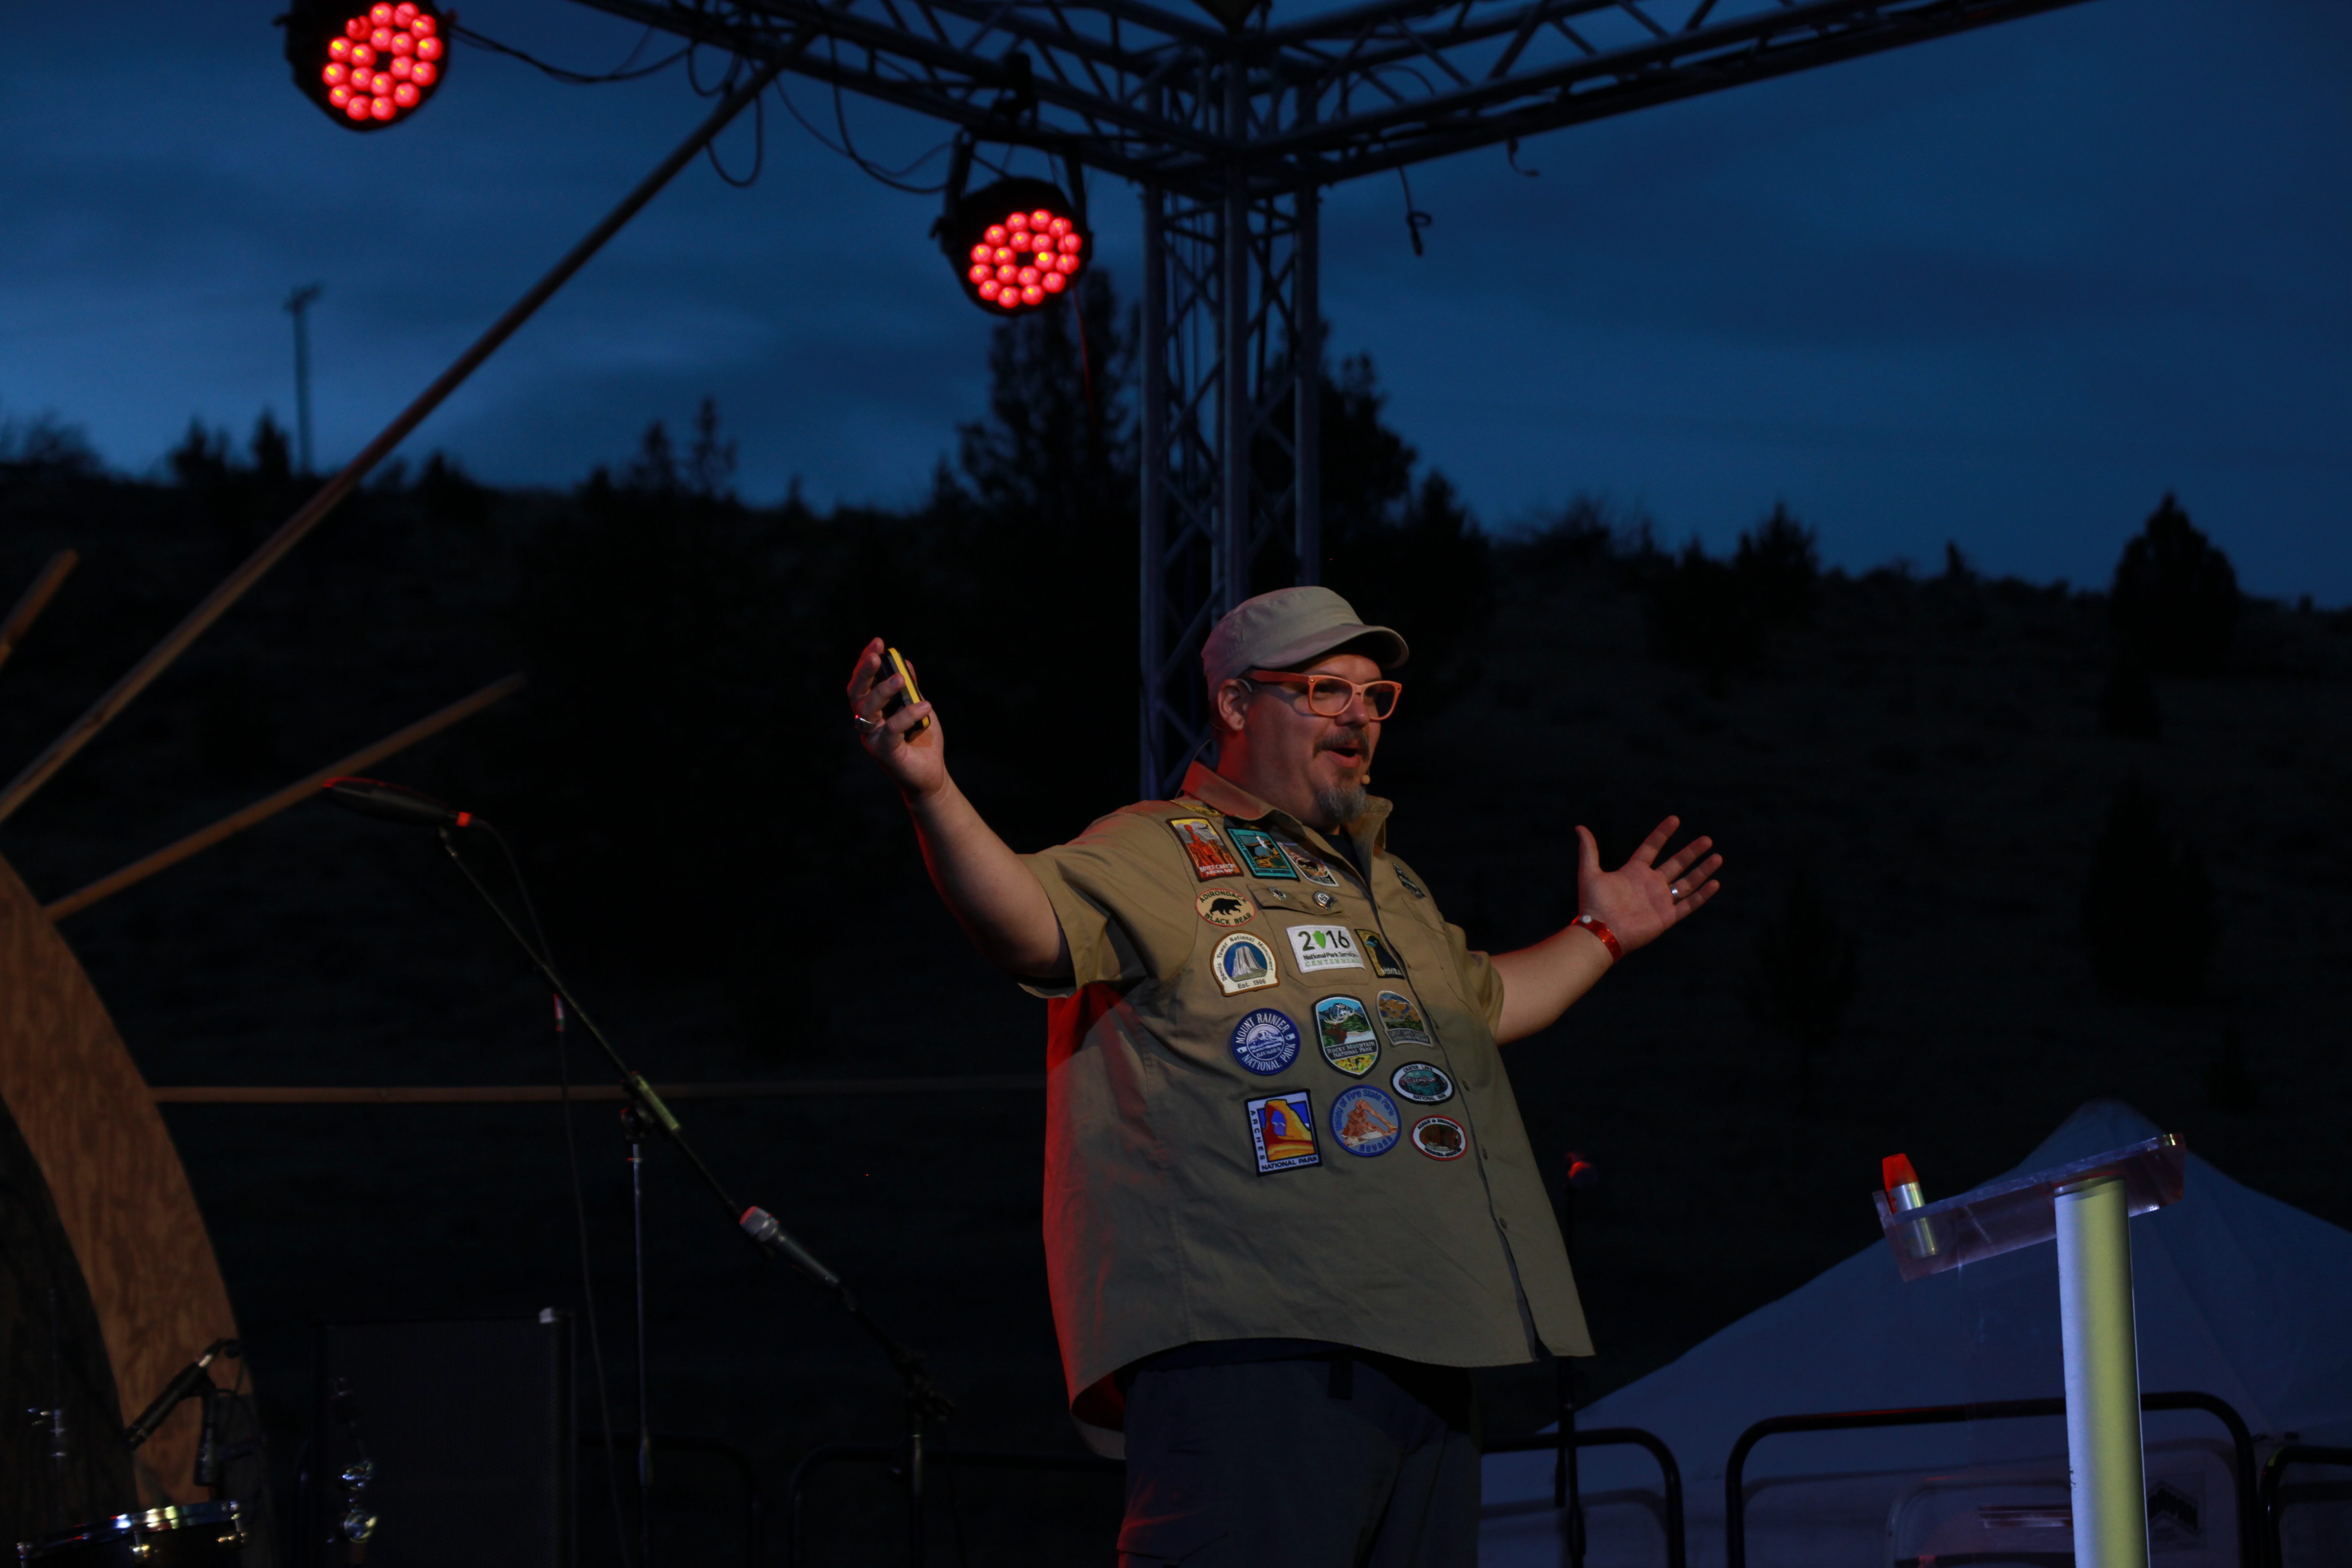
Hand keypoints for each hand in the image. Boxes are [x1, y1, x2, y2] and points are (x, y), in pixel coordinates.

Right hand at [846, 638, 944, 798]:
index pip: (863, 682)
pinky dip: (907, 714)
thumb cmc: (921, 740)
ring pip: (869, 709)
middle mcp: (867, 722)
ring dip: (883, 690)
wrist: (931, 775)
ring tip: (901, 679)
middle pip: (857, 693)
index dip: (866, 662)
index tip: (877, 643)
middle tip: (876, 654)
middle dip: (865, 672)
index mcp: (872, 710)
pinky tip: (925, 704)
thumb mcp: (918, 707)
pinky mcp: (884, 752)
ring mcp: (872, 738)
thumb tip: (904, 662)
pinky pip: (891, 729)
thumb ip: (910, 688)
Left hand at [1574, 816, 1721, 952]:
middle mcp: (1650, 884)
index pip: (1652, 847)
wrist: (1600, 932)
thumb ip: (1589, 850)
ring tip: (1717, 857)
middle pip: (1676, 863)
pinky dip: (1702, 895)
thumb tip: (1579, 827)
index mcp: (1634, 872)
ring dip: (1702, 871)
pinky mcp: (1667, 916)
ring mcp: (1660, 900)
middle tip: (1707, 839)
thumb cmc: (1593, 904)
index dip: (1662, 833)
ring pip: (1687, 882)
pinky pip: (1689, 904)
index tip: (1675, 819)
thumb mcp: (1589, 873)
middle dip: (1691, 852)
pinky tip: (1715, 883)